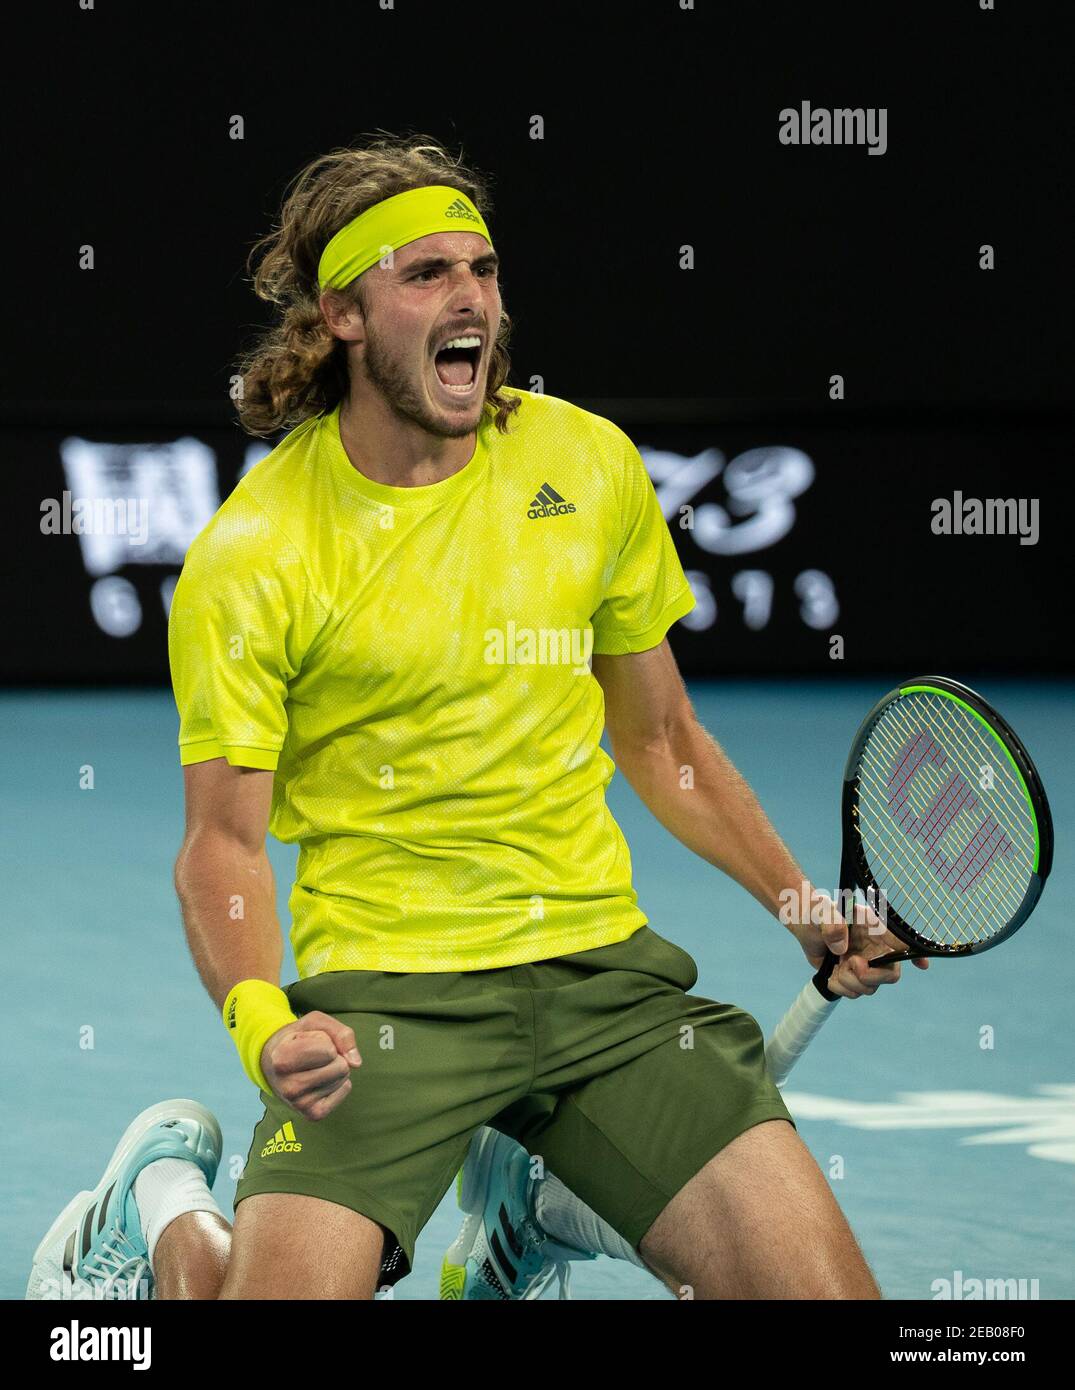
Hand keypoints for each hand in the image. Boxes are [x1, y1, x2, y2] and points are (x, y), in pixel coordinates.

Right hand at [261, 1010, 361, 1119]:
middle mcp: (289, 1087)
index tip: (307, 1042)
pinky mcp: (313, 1114)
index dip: (325, 1040)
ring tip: (314, 1067)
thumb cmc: (298, 1038)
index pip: (329, 1050)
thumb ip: (341, 1033)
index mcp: (282, 1059)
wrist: (274, 1063)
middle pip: (341, 1067)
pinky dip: (338, 1082)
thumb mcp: (315, 1022)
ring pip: (344, 1078)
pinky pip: (345, 1090)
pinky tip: (319, 1081)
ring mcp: (300, 1104)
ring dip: (334, 1068)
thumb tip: (356, 1063)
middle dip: (334, 1056)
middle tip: (313, 1056)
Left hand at [788, 889, 929, 999]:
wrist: (803, 924)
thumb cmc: (816, 911)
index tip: (922, 965)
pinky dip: (841, 988)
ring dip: (850, 983)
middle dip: (870, 977)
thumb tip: (843, 949)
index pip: (901, 944)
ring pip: (870, 988)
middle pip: (890, 975)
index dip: (915, 955)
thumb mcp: (821, 912)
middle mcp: (875, 949)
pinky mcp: (851, 976)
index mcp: (875, 929)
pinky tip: (832, 974)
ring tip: (837, 967)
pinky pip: (854, 993)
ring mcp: (865, 964)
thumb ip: (831, 925)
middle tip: (851, 964)